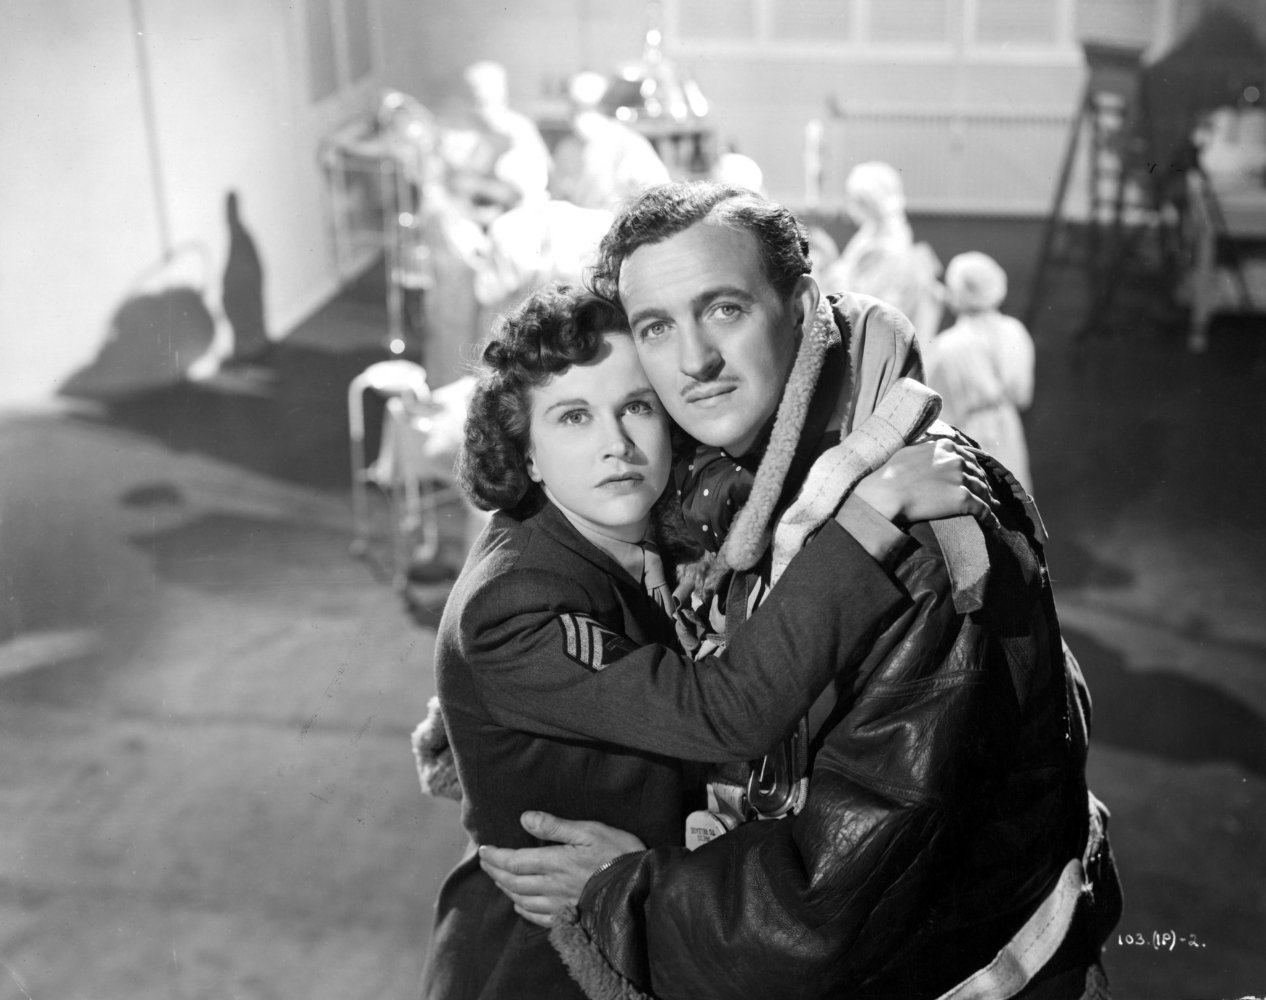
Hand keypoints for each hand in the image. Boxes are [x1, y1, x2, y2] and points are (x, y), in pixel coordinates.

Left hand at [478, 811, 645, 927]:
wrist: (638, 887)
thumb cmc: (617, 852)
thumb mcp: (589, 830)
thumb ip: (555, 826)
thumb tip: (525, 819)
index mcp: (554, 862)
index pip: (514, 861)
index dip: (495, 856)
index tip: (483, 849)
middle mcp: (551, 886)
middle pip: (513, 881)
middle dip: (494, 871)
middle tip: (484, 862)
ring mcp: (558, 904)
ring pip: (521, 899)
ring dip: (505, 888)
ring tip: (497, 879)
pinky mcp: (568, 917)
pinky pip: (536, 917)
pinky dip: (522, 909)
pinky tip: (519, 904)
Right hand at [855, 439, 998, 527]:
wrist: (886, 494)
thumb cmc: (890, 474)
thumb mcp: (909, 451)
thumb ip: (925, 449)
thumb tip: (929, 450)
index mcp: (945, 447)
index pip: (968, 458)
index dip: (973, 470)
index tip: (975, 478)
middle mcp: (957, 461)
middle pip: (978, 474)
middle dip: (983, 485)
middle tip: (987, 495)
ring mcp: (961, 479)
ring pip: (983, 491)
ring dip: (988, 501)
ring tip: (991, 510)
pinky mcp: (962, 499)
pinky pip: (983, 509)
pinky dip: (989, 518)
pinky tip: (992, 524)